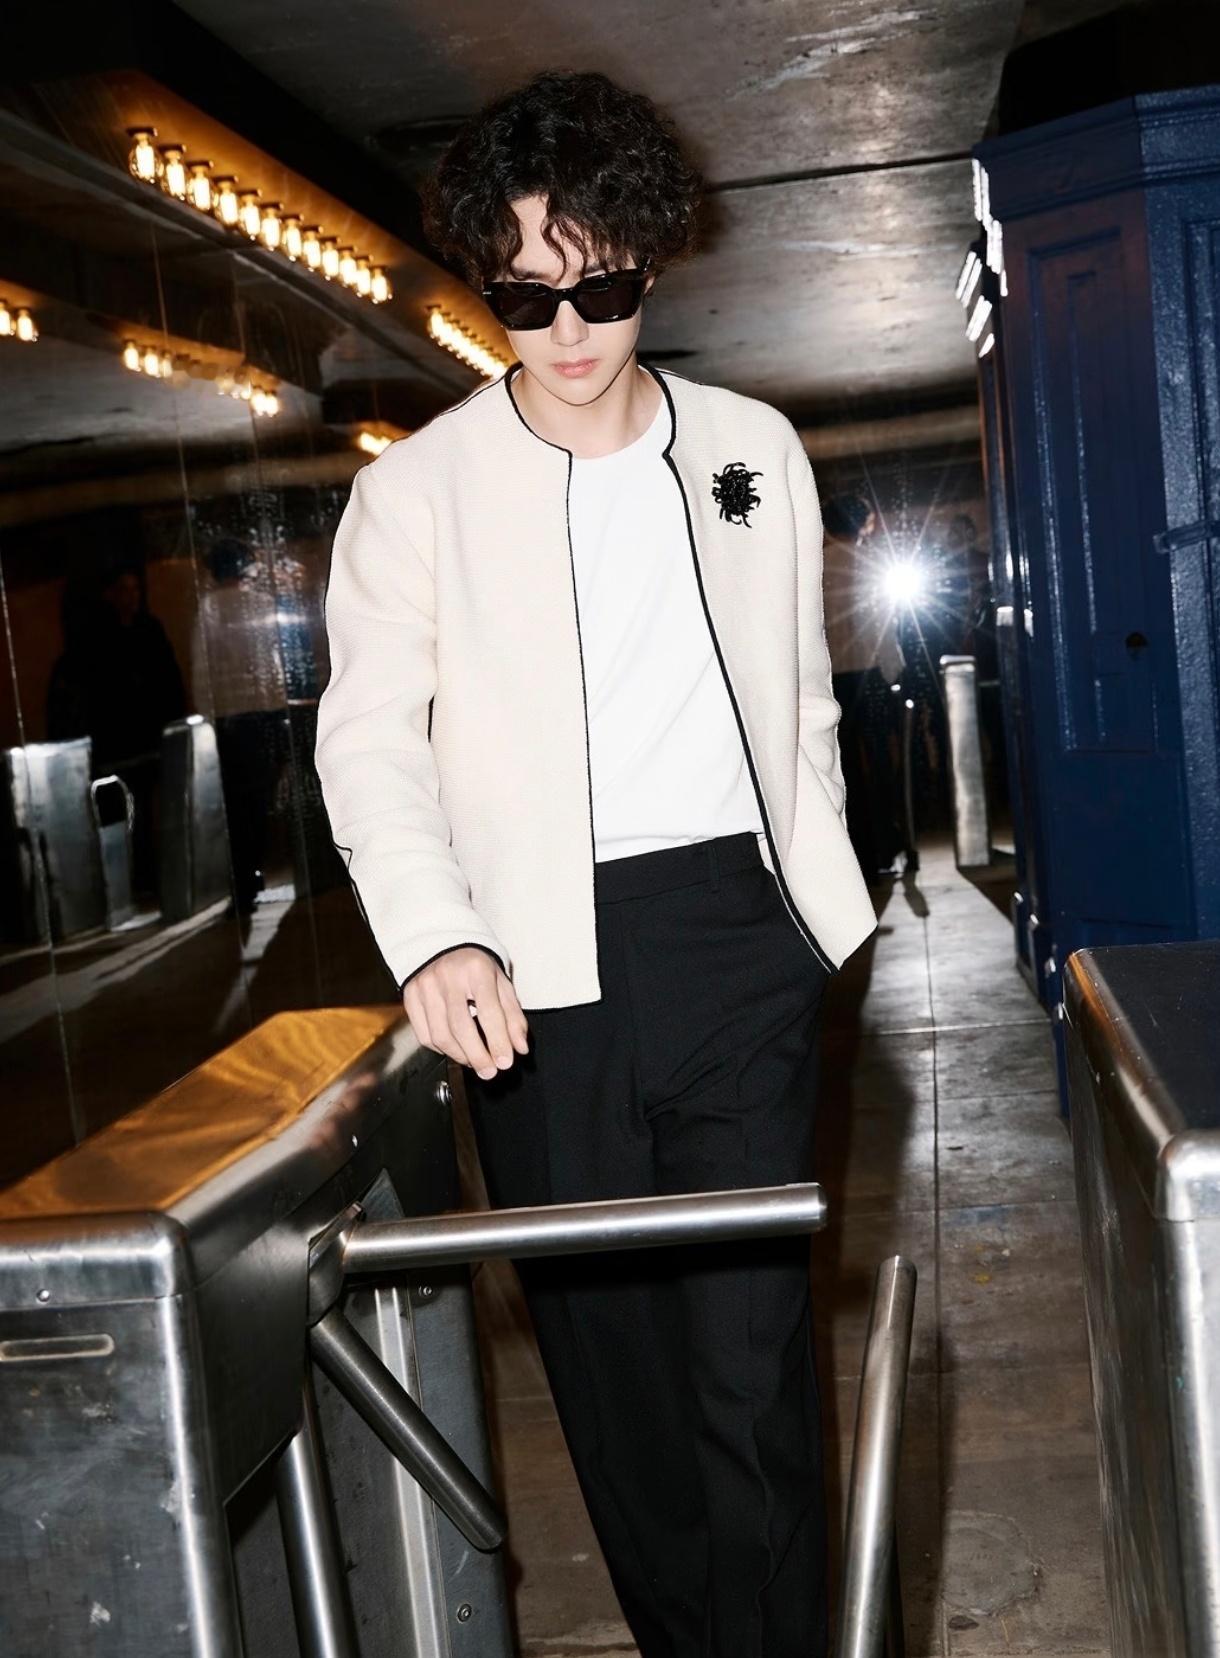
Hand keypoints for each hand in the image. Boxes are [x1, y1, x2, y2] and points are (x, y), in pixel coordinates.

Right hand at [402, 947, 529, 1079]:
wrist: (444, 945)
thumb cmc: (476, 968)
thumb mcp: (502, 984)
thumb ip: (513, 1016)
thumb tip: (519, 1048)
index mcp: (477, 970)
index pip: (489, 1012)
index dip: (498, 1042)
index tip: (505, 1062)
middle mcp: (448, 977)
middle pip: (460, 1027)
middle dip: (477, 1056)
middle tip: (489, 1071)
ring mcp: (425, 986)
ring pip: (440, 1035)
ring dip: (460, 1056)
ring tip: (474, 1062)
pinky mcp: (410, 996)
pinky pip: (425, 1035)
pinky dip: (441, 1049)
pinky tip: (455, 1050)